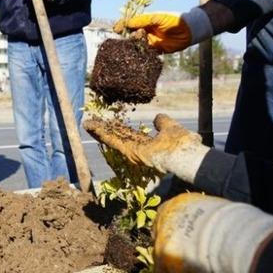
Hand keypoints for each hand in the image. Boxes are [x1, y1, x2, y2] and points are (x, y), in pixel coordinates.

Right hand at [83, 114, 202, 173]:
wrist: (185, 155)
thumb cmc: (182, 144)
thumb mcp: (171, 128)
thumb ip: (163, 123)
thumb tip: (157, 116)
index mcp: (147, 144)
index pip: (129, 135)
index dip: (119, 129)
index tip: (110, 123)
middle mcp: (137, 148)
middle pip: (117, 137)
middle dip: (104, 130)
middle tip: (92, 124)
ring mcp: (132, 150)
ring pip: (113, 137)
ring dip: (100, 130)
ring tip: (87, 124)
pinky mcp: (129, 150)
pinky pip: (113, 139)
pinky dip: (101, 132)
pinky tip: (91, 126)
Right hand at [119, 12, 190, 52]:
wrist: (189, 31)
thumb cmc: (173, 20)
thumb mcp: (156, 17)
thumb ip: (142, 20)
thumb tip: (127, 23)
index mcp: (145, 22)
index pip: (130, 23)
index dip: (122, 26)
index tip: (116, 29)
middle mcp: (146, 31)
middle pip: (131, 34)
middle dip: (127, 36)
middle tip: (127, 37)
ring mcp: (150, 41)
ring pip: (136, 44)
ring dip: (133, 44)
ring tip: (133, 44)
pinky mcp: (155, 50)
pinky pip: (144, 52)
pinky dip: (140, 53)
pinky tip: (137, 53)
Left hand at [153, 193, 272, 272]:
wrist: (231, 233)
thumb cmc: (234, 223)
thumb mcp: (220, 214)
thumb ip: (212, 221)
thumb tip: (226, 230)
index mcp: (180, 203)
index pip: (170, 217)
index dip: (176, 232)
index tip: (184, 242)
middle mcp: (165, 217)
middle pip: (162, 235)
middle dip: (171, 247)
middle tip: (183, 260)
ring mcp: (162, 238)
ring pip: (162, 255)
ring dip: (174, 267)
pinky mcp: (163, 258)